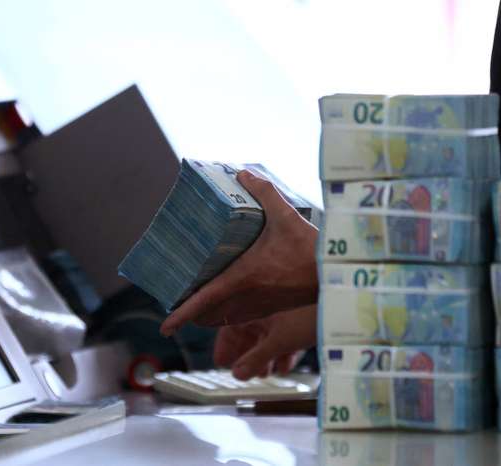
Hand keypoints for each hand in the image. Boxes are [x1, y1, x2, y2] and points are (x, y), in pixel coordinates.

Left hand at [160, 169, 317, 334]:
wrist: (336, 275)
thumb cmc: (310, 249)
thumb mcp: (285, 215)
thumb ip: (264, 192)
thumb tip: (244, 174)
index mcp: (242, 278)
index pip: (203, 300)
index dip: (181, 314)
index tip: (164, 327)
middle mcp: (246, 298)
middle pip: (207, 315)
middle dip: (190, 315)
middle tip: (176, 307)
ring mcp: (259, 307)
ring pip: (224, 320)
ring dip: (208, 316)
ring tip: (196, 307)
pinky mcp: (271, 310)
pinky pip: (241, 318)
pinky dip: (227, 315)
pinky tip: (228, 304)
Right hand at [213, 305, 316, 379]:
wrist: (341, 301)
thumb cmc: (308, 312)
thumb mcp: (278, 342)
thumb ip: (256, 359)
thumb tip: (237, 373)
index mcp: (254, 308)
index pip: (230, 328)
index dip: (226, 347)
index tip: (222, 362)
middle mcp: (266, 308)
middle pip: (249, 334)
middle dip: (247, 355)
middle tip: (242, 371)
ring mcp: (284, 313)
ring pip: (268, 337)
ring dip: (265, 356)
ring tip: (264, 372)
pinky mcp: (300, 318)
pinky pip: (285, 336)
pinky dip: (282, 351)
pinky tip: (285, 365)